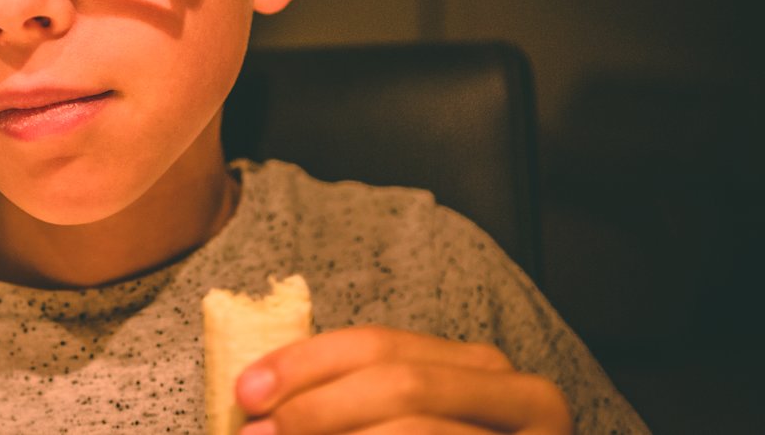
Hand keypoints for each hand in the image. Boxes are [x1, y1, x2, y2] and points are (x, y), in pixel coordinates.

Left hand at [235, 325, 572, 433]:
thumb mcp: (410, 414)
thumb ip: (356, 398)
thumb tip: (260, 395)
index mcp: (483, 367)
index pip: (380, 345)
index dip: (305, 362)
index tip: (247, 388)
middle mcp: (523, 397)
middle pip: (400, 385)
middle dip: (317, 408)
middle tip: (255, 433)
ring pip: (416, 431)